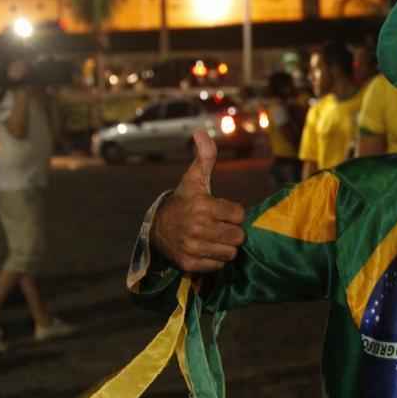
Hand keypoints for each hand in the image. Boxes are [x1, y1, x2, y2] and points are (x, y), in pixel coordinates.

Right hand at [151, 131, 245, 272]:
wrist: (157, 228)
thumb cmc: (184, 201)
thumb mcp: (195, 179)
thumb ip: (205, 157)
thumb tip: (201, 132)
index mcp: (202, 205)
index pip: (239, 214)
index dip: (233, 212)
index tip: (221, 210)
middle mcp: (196, 227)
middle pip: (238, 236)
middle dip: (232, 231)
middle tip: (219, 225)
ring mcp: (192, 247)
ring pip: (230, 253)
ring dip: (225, 246)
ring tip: (213, 237)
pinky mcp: (189, 264)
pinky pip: (218, 265)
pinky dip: (215, 259)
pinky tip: (205, 248)